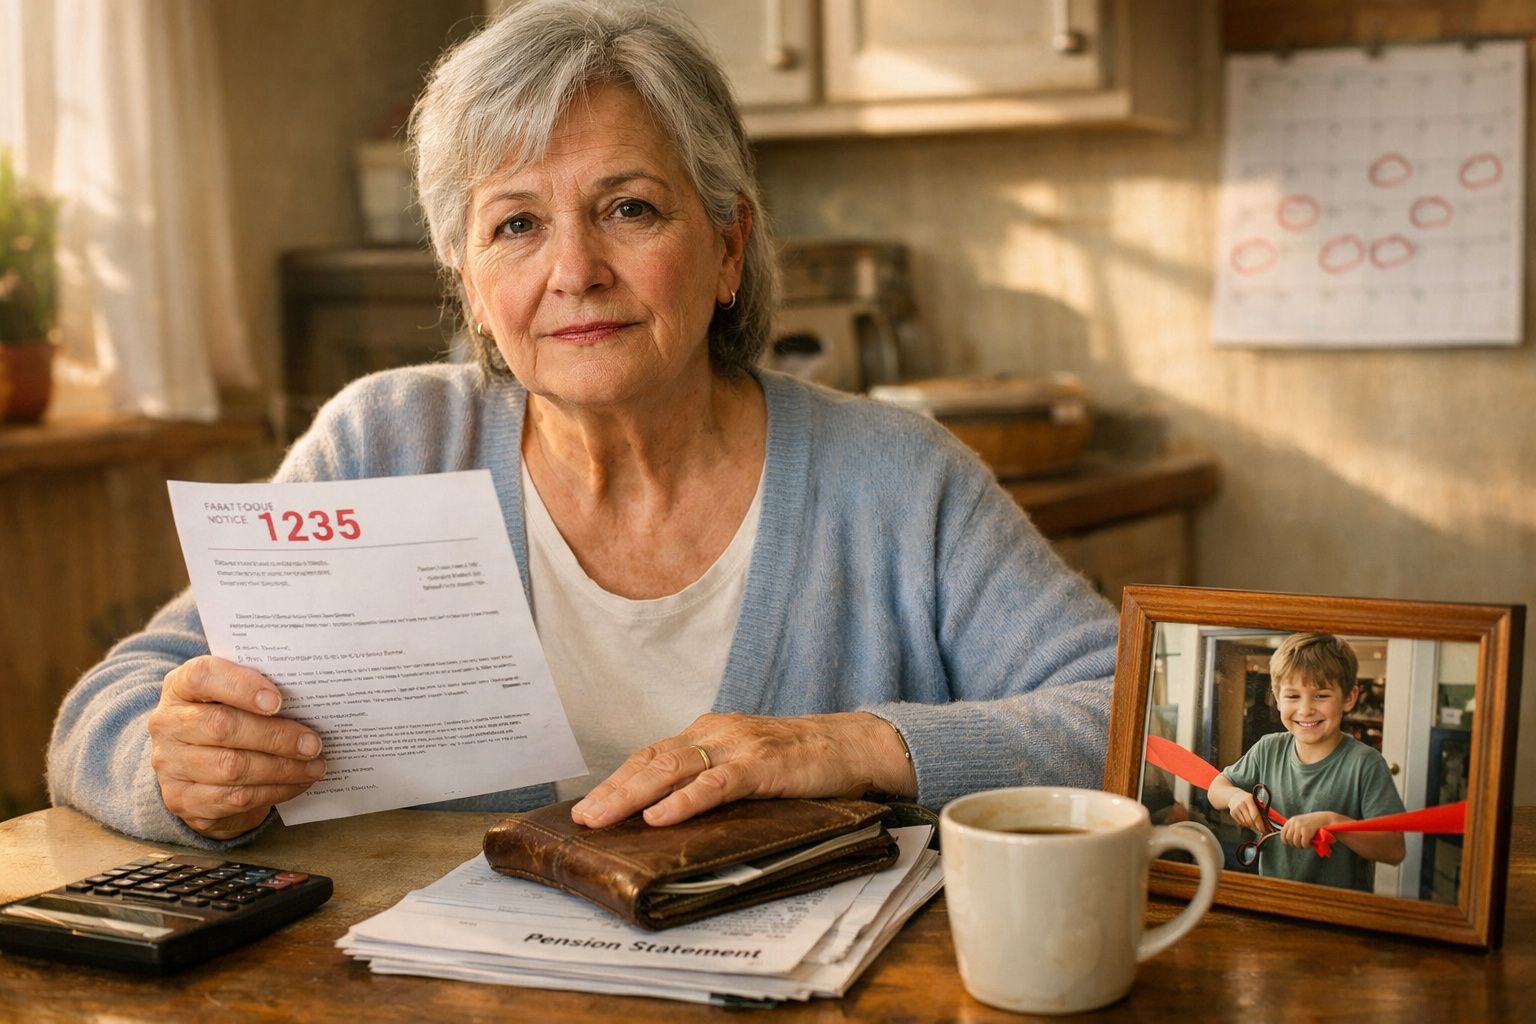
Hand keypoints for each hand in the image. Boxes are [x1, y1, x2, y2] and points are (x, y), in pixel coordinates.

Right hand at [147, 656, 325, 838]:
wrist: (194, 766)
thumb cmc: (228, 718)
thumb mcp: (234, 695)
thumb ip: (260, 689)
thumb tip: (311, 698)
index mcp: (181, 686)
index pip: (203, 676)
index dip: (241, 686)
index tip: (278, 700)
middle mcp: (168, 724)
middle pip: (223, 727)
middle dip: (276, 736)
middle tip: (313, 743)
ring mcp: (170, 765)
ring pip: (232, 768)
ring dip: (282, 769)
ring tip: (315, 766)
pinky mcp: (183, 800)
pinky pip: (235, 798)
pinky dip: (274, 791)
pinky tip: (298, 783)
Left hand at [569, 711, 915, 828]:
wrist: (855, 744)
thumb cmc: (802, 762)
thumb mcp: (748, 766)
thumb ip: (714, 780)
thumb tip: (669, 816)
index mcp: (709, 733)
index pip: (651, 755)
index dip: (617, 780)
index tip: (587, 805)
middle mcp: (716, 733)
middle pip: (652, 760)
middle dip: (613, 789)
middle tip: (582, 818)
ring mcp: (739, 746)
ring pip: (674, 769)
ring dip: (633, 795)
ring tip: (603, 818)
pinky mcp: (763, 764)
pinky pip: (716, 783)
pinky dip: (685, 800)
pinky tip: (660, 816)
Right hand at [1225, 791, 1265, 832]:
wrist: (1234, 795)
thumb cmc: (1248, 799)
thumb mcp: (1255, 800)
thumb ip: (1262, 809)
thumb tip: (1270, 821)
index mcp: (1249, 800)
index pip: (1255, 815)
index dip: (1260, 824)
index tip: (1264, 830)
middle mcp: (1241, 804)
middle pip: (1250, 821)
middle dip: (1256, 827)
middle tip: (1261, 830)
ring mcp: (1235, 808)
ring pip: (1245, 823)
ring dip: (1251, 826)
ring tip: (1254, 824)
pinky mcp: (1232, 813)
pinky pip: (1241, 823)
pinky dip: (1245, 824)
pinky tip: (1247, 820)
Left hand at [1281, 811, 1345, 849]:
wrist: (1326, 819)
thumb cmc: (1315, 822)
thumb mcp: (1302, 822)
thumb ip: (1295, 828)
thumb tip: (1288, 839)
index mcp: (1292, 820)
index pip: (1283, 832)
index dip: (1284, 840)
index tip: (1288, 844)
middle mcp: (1294, 822)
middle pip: (1289, 839)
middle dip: (1294, 844)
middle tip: (1301, 845)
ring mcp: (1300, 826)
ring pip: (1295, 842)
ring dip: (1301, 846)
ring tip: (1306, 844)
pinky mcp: (1307, 831)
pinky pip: (1303, 843)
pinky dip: (1306, 846)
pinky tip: (1310, 844)